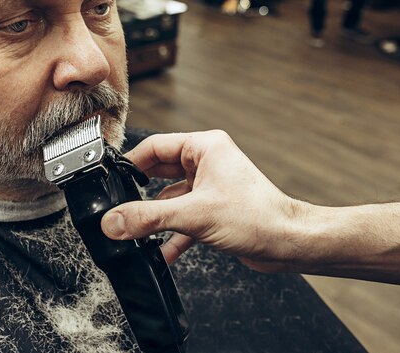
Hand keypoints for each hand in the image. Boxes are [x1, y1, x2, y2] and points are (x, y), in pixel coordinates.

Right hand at [101, 131, 303, 267]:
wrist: (288, 244)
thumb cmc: (258, 217)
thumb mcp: (194, 215)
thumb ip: (148, 218)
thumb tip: (114, 221)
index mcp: (205, 147)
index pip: (156, 147)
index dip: (131, 162)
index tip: (111, 178)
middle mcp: (207, 163)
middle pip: (160, 172)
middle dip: (140, 192)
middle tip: (118, 206)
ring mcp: (210, 187)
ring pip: (170, 198)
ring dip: (156, 218)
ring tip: (135, 233)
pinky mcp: (213, 209)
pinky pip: (183, 218)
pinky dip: (171, 234)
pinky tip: (161, 252)